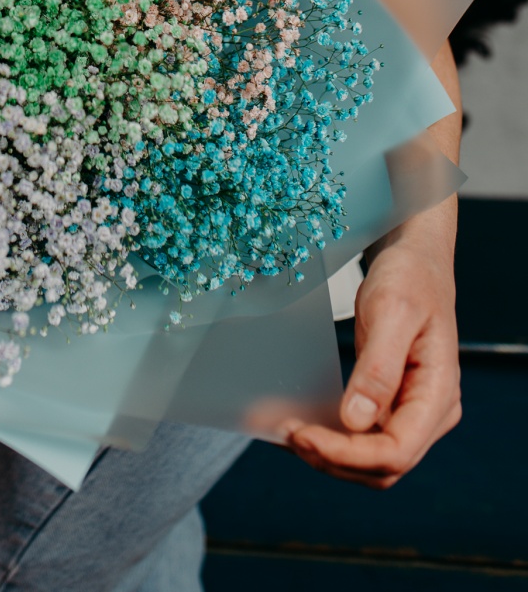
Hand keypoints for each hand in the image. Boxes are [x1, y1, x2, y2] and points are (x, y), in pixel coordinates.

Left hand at [284, 232, 461, 488]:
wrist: (414, 260)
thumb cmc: (409, 278)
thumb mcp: (393, 312)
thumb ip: (378, 369)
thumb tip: (354, 423)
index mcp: (439, 395)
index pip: (396, 452)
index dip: (347, 454)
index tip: (302, 435)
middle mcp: (430, 413)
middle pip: (383, 466)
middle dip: (333, 459)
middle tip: (286, 434)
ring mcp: (411, 412)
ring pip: (371, 459)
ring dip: (329, 455)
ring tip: (286, 432)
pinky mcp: (390, 404)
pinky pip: (361, 436)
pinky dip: (331, 437)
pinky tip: (300, 423)